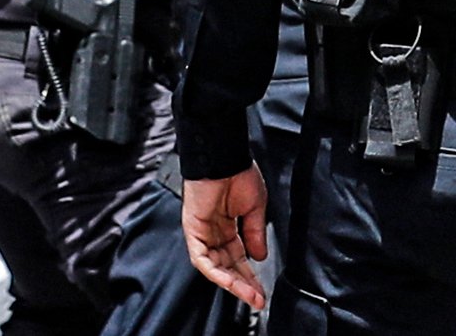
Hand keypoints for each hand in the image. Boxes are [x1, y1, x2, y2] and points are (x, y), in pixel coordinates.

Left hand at [183, 167, 269, 310]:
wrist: (225, 156)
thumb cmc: (239, 172)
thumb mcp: (256, 207)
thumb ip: (256, 234)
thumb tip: (260, 256)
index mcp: (230, 226)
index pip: (240, 257)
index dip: (251, 274)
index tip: (263, 288)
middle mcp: (215, 232)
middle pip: (228, 266)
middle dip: (244, 284)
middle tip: (257, 298)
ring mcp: (203, 233)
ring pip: (215, 267)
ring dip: (232, 282)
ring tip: (249, 294)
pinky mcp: (193, 231)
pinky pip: (202, 258)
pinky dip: (215, 271)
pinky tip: (229, 280)